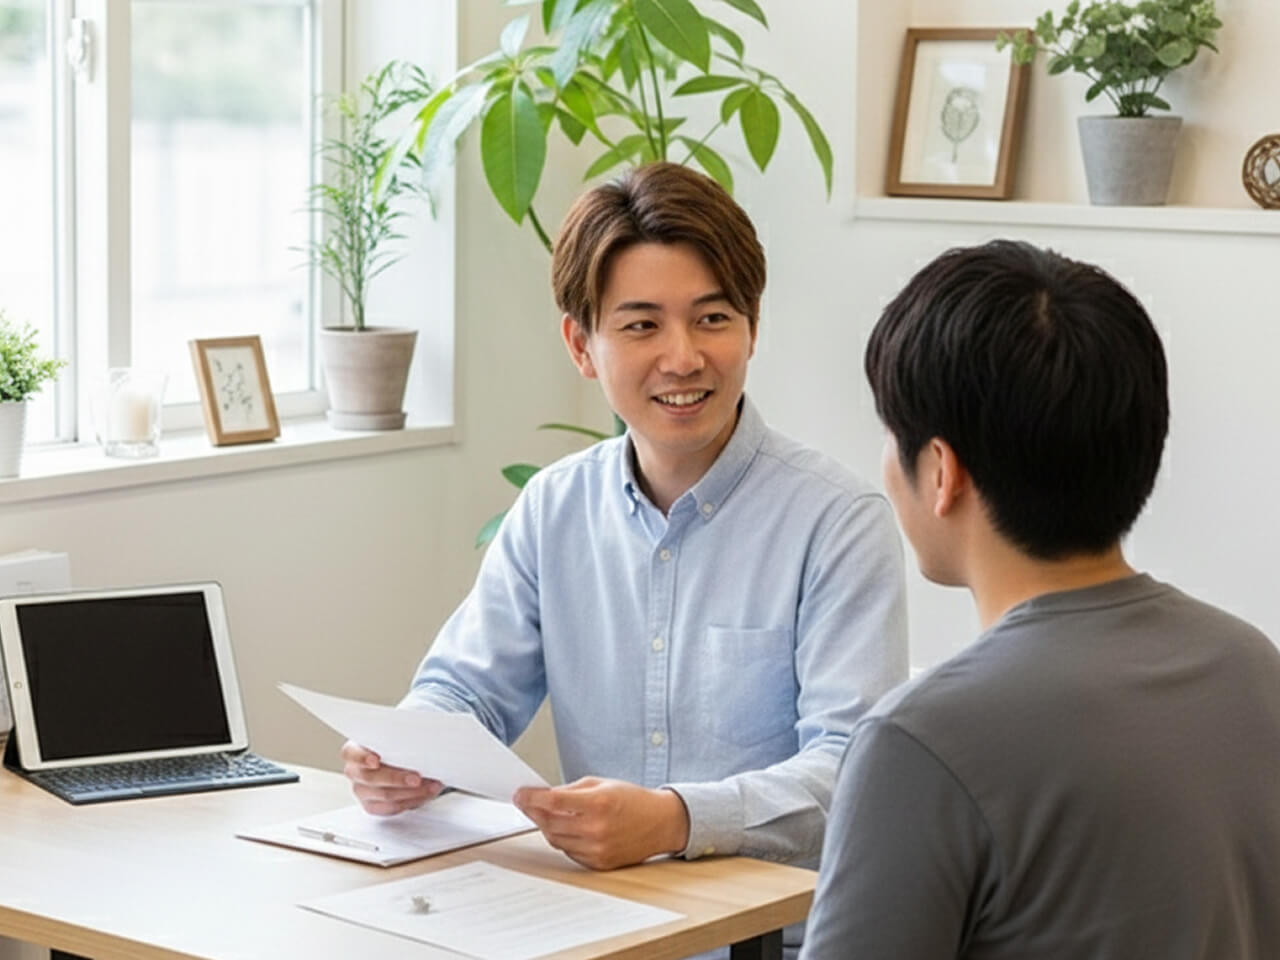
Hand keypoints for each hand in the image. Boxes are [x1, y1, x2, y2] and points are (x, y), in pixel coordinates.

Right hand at [340, 740, 443, 814]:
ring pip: (384, 795)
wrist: (393, 762)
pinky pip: (391, 807)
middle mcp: (354, 772)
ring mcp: (361, 791)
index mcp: (353, 752)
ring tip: (430, 786)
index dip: (362, 758)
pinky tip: (424, 795)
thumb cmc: (391, 748)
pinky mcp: (372, 806)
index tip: (376, 761)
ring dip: (411, 792)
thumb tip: (417, 739)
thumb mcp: (390, 739)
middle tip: (417, 778)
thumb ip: (396, 740)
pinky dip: (411, 801)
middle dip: (397, 779)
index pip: (351, 754)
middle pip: (371, 778)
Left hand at [513, 777, 690, 870]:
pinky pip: (569, 852)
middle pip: (550, 824)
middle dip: (534, 812)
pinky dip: (563, 840)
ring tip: (546, 814)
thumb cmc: (632, 799)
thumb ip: (571, 791)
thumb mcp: (601, 784)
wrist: (660, 823)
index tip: (519, 794)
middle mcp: (597, 829)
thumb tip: (542, 797)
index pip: (553, 802)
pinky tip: (566, 828)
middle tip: (526, 803)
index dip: (531, 798)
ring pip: (556, 840)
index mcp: (598, 803)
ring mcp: (598, 849)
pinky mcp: (599, 863)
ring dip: (547, 826)